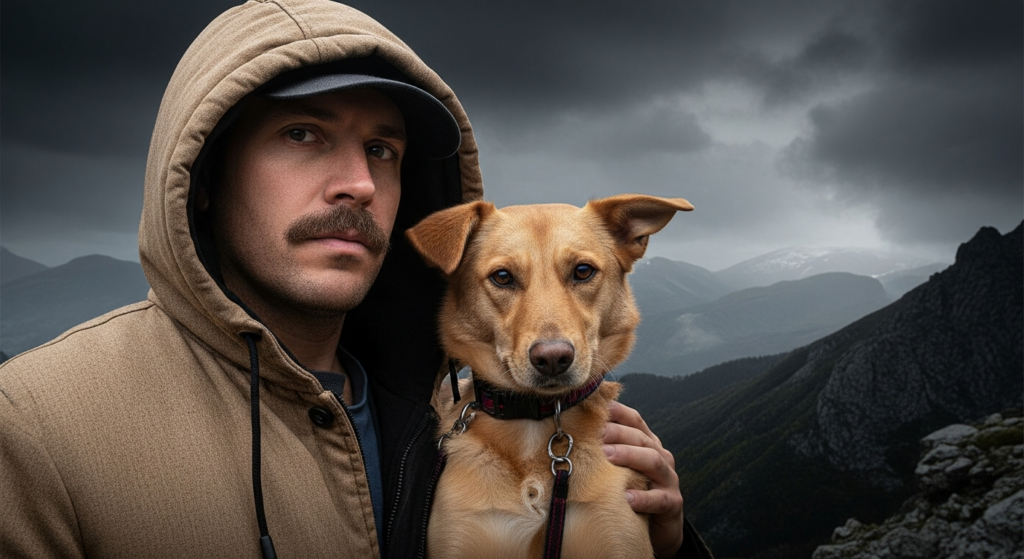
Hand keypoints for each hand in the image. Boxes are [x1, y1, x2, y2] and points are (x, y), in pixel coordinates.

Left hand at [603, 400, 683, 557]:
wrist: (658, 529)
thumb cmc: (633, 493)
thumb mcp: (620, 469)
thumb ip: (606, 451)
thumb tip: (571, 434)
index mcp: (647, 444)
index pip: (634, 420)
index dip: (617, 411)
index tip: (595, 407)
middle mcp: (661, 456)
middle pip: (640, 438)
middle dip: (617, 432)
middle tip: (595, 433)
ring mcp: (668, 479)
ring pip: (653, 461)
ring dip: (629, 456)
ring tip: (607, 455)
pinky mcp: (672, 503)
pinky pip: (659, 499)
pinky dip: (643, 497)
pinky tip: (626, 498)